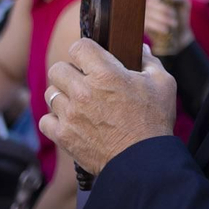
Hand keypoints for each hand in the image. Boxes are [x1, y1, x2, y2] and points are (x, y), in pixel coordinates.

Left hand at [40, 40, 176, 174]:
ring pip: (50, 94)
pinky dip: (55, 120)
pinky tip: (71, 121)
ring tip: (78, 103)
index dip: (85, 50)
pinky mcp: (64, 136)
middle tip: (84, 81)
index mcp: (105, 74)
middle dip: (70, 71)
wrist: (143, 162)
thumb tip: (140, 48)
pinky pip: (45, 120)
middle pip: (57, 69)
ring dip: (63, 96)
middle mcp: (83, 91)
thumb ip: (149, 61)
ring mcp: (70, 115)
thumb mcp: (163, 83)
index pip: (79, 47)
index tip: (91, 58)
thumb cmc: (154, 121)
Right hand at [143, 0, 191, 50]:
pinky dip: (157, 26)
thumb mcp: (185, 3)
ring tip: (174, 23)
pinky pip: (145, 23)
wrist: (180, 33)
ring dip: (162, 18)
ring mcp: (144, 14)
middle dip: (162, 9)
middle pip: (148, 1)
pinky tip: (166, 29)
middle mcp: (148, 2)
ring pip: (147, 13)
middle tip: (173, 14)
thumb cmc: (181, 15)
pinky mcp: (143, 25)